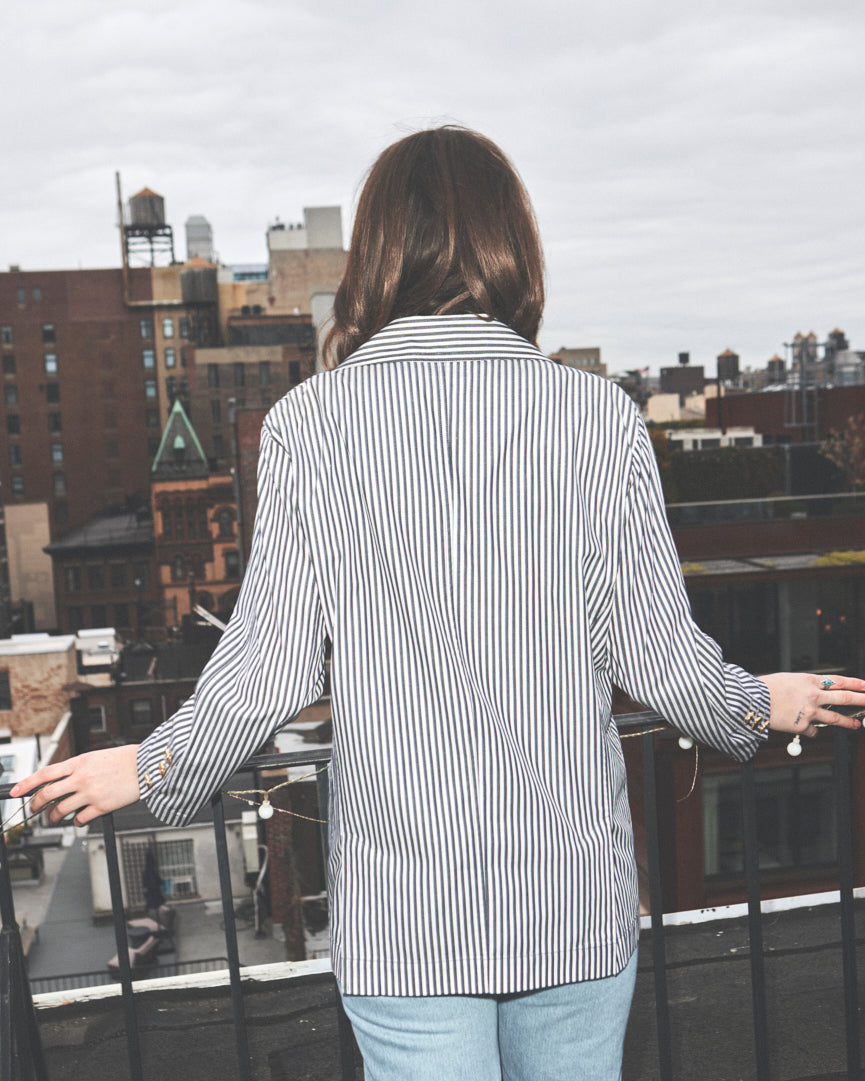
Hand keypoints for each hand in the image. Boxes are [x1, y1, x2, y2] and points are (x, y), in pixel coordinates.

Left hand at [9, 745, 141, 826]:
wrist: (148, 765)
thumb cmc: (124, 760)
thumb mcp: (95, 757)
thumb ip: (76, 768)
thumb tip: (58, 781)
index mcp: (79, 762)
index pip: (45, 774)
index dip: (26, 784)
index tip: (15, 792)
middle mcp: (82, 778)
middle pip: (47, 794)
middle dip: (36, 805)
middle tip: (34, 810)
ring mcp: (91, 793)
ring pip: (60, 810)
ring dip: (53, 817)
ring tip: (54, 818)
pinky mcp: (102, 807)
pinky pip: (80, 819)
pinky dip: (75, 822)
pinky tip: (79, 819)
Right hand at [758, 673, 864, 737]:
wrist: (752, 701)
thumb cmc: (767, 688)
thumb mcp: (788, 680)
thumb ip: (804, 687)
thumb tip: (818, 693)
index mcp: (809, 680)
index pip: (838, 681)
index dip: (855, 683)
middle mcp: (813, 695)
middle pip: (845, 698)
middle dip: (862, 700)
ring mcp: (809, 711)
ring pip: (836, 718)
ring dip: (849, 722)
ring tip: (857, 725)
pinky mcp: (802, 725)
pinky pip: (813, 730)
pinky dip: (811, 729)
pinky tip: (806, 728)